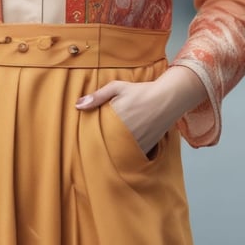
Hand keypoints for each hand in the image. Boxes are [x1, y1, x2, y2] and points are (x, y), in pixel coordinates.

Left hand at [75, 66, 206, 153]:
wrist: (167, 98)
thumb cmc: (141, 91)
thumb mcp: (117, 87)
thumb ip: (97, 96)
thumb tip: (77, 106)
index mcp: (116, 118)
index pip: (96, 133)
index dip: (89, 136)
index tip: (83, 138)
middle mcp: (125, 133)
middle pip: (105, 145)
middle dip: (99, 146)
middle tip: (92, 148)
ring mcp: (136, 142)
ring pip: (118, 153)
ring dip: (112, 152)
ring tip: (105, 152)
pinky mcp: (146, 148)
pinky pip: (131, 156)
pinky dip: (125, 155)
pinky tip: (121, 151)